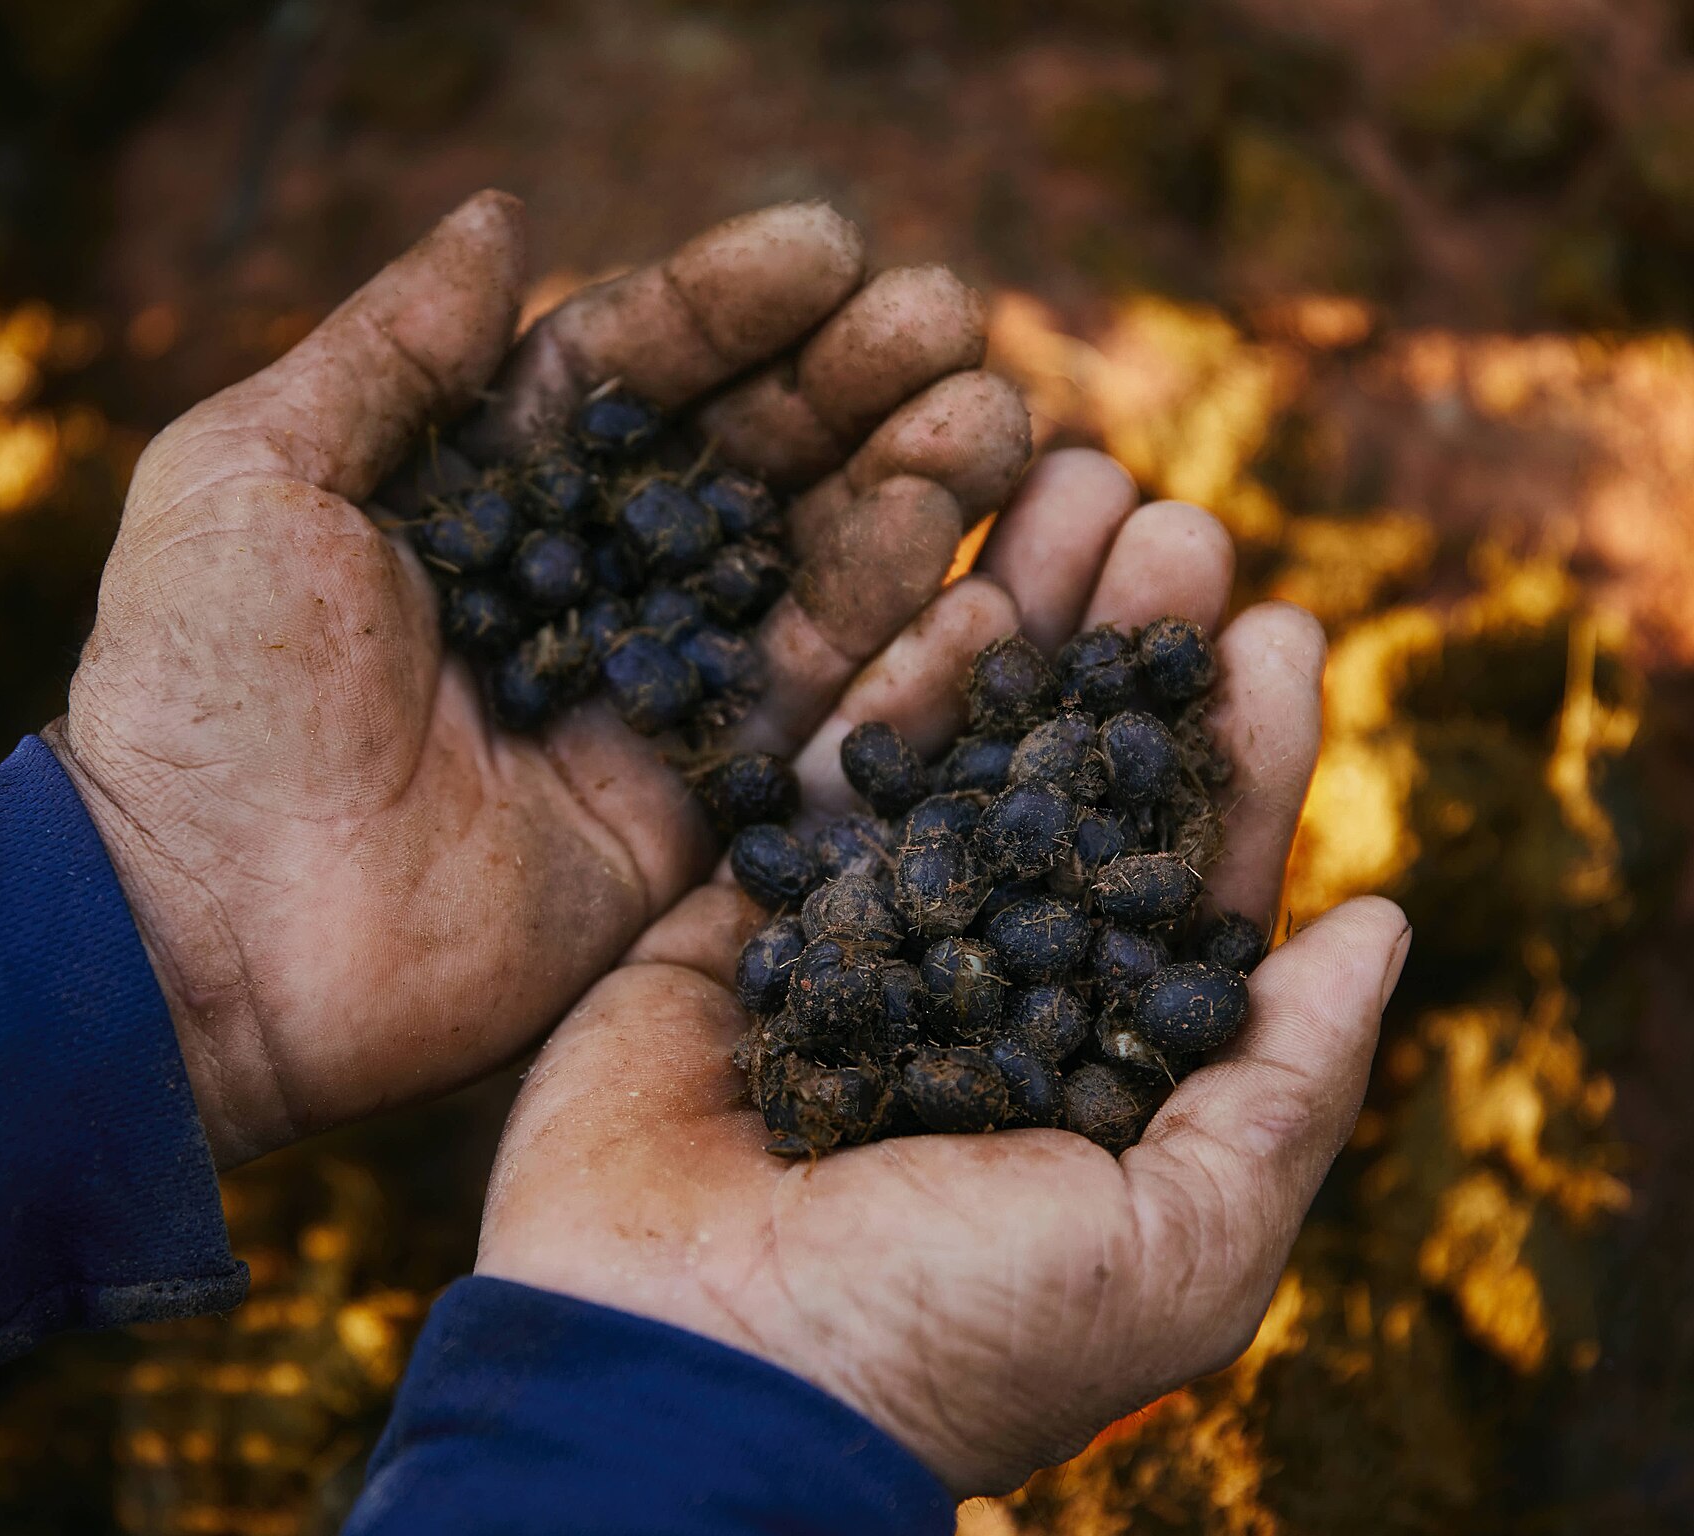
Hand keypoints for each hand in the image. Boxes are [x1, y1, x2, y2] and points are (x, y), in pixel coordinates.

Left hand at [48, 191, 1030, 1165]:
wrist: (200, 937)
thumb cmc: (200, 688)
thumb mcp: (254, 474)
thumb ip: (392, 349)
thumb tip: (500, 215)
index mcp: (477, 497)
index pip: (630, 373)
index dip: (729, 307)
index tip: (831, 244)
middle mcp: (573, 592)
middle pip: (738, 466)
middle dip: (846, 387)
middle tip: (951, 321)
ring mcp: (634, 708)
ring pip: (795, 581)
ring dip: (898, 494)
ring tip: (986, 418)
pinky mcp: (677, 824)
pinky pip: (804, 723)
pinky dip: (887, 646)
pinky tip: (960, 560)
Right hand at [474, 457, 1413, 1494]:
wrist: (690, 1363)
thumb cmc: (951, 1328)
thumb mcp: (1185, 1244)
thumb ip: (1284, 1084)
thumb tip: (1384, 921)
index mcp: (1095, 1071)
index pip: (1189, 883)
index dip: (1239, 755)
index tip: (1279, 630)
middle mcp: (977, 993)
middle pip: (1069, 789)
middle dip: (1129, 657)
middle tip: (1180, 526)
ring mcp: (850, 948)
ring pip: (947, 755)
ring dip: (1016, 623)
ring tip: (1071, 490)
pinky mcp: (725, 919)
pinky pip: (813, 778)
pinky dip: (878, 683)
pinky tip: (950, 585)